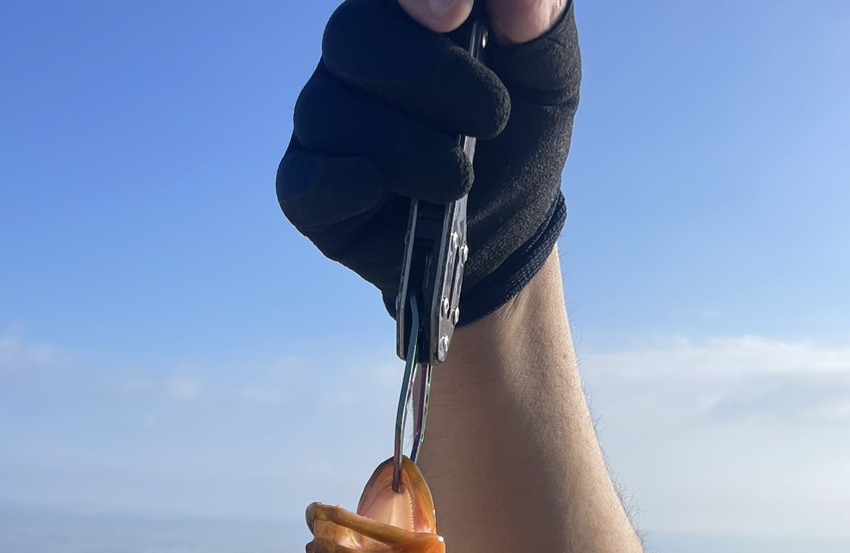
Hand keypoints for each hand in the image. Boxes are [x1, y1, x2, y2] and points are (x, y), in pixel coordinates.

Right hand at [277, 0, 579, 322]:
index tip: (457, 16)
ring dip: (404, 147)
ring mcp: (324, 125)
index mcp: (403, 17)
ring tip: (458, 178)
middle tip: (492, 119)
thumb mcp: (547, 78)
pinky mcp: (309, 190)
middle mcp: (352, 62)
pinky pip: (302, 180)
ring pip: (327, 111)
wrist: (504, 234)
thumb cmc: (516, 141)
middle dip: (425, 75)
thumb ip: (539, 21)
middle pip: (350, 38)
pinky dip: (337, 185)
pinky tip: (376, 190)